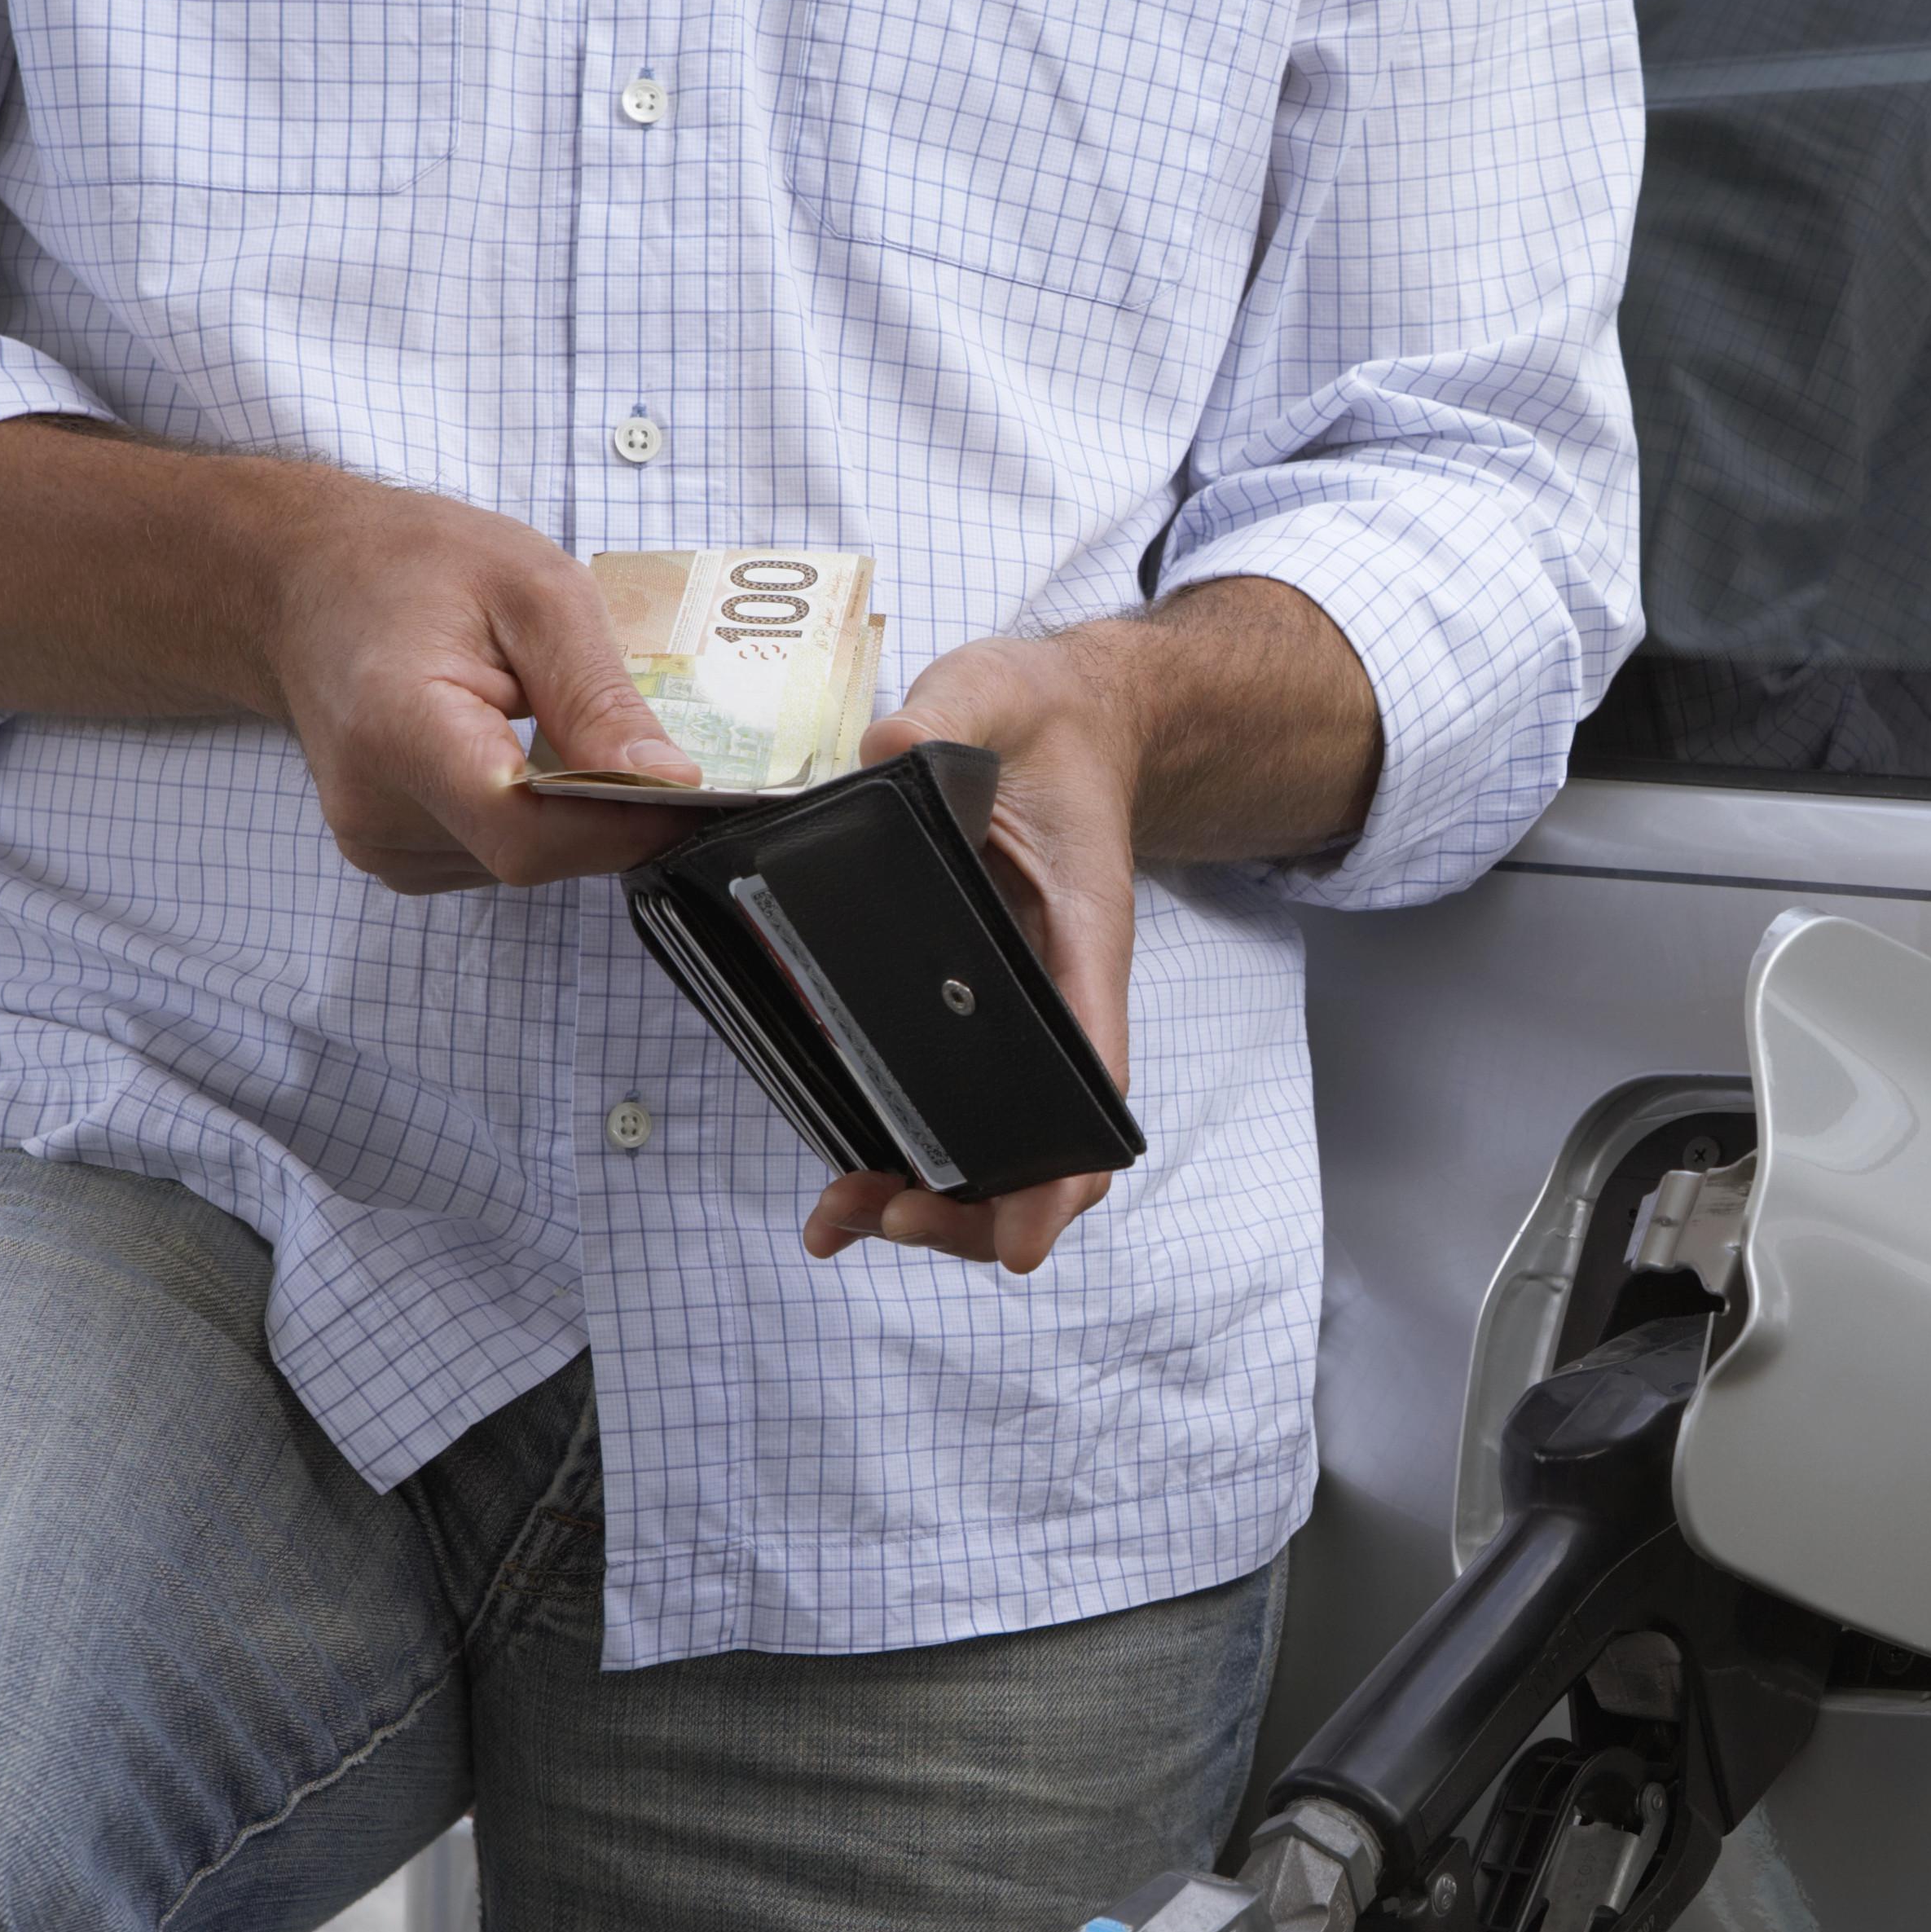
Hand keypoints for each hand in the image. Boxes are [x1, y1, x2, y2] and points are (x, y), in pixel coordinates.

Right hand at [246, 474, 706, 893]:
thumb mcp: (535, 591)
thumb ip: (599, 695)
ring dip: (569, 807)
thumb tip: (671, 782)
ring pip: (525, 858)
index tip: (687, 787)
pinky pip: (497, 852)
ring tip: (547, 719)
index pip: (527, 834)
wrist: (305, 580)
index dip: (622, 823)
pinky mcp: (395, 854)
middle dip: (608, 808)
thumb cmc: (411, 566)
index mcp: (396, 732)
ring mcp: (377, 841)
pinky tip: (515, 747)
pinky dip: (533, 812)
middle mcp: (374, 807)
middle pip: (534, 851)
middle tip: (640, 738)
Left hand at [801, 631, 1142, 1273]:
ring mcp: (1006, 1015)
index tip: (1026, 1241)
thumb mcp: (997, 691)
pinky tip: (838, 1191)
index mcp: (1080, 939)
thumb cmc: (1045, 721)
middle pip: (1044, 1150)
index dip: (1064, 1172)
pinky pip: (941, 1108)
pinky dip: (897, 1161)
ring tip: (841, 1220)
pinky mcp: (957, 1012)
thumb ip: (950, 711)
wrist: (1063, 723)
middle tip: (883, 1215)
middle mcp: (1052, 997)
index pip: (1092, 1075)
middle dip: (972, 1210)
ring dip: (929, 1203)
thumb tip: (888, 747)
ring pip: (992, 1149)